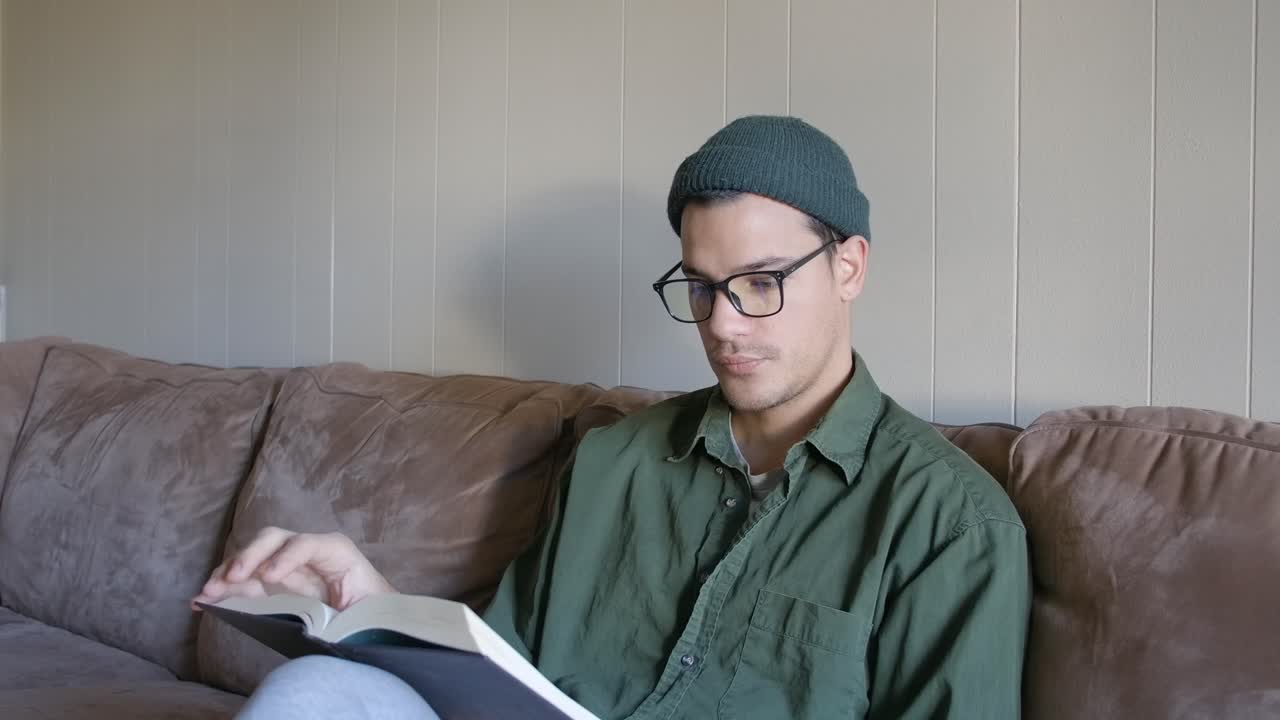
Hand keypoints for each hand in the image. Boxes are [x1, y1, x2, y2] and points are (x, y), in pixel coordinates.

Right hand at [192, 526, 394, 611]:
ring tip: (207, 592)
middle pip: (274, 540)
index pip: (307, 544)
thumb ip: (345, 616)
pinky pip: (245, 581)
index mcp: (337, 553)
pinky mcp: (273, 584)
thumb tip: (322, 630)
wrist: (376, 618)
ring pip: (253, 558)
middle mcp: (309, 553)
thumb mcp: (367, 613)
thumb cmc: (374, 613)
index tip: (269, 577)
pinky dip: (224, 589)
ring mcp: (288, 566)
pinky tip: (202, 601)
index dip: (287, 556)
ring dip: (227, 573)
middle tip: (232, 577)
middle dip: (250, 555)